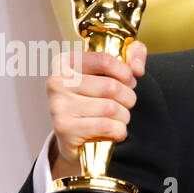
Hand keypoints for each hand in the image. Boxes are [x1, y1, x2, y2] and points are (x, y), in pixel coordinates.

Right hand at [47, 41, 145, 177]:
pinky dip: (119, 131)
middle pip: (111, 86)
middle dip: (128, 98)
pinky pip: (106, 126)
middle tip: (124, 104)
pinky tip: (113, 131)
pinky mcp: (64, 128)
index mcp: (65, 63)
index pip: (104, 60)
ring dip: (124, 117)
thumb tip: (137, 68)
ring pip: (111, 108)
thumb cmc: (96, 100)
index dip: (125, 72)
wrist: (75, 137)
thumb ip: (133, 55)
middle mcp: (57, 82)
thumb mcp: (112, 73)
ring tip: (117, 119)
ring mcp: (58, 105)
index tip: (129, 81)